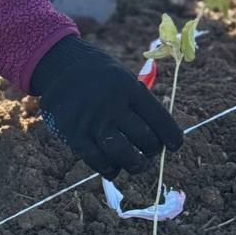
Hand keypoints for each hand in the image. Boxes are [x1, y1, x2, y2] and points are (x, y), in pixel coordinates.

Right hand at [30, 37, 182, 178]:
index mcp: (129, 87)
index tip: (174, 145)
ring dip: (135, 164)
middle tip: (150, 151)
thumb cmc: (100, 77)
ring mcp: (92, 120)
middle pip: (144, 138)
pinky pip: (97, 160)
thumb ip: (140, 104)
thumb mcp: (123, 78)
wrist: (61, 66)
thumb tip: (162, 137)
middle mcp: (112, 104)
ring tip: (137, 164)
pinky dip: (109, 169)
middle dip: (152, 150)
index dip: (171, 136)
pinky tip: (114, 167)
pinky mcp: (74, 133)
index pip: (159, 119)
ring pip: (123, 154)